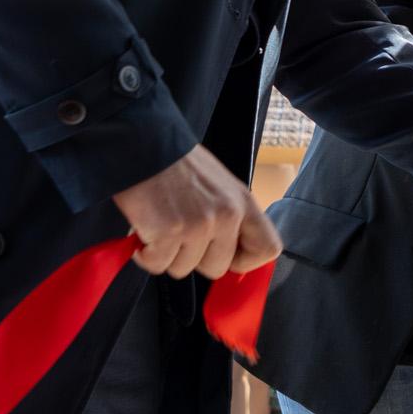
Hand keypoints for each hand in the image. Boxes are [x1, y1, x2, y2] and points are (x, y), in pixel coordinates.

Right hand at [111, 145, 282, 279]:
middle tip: (180, 237)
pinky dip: (146, 255)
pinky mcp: (168, 232)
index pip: (267, 248)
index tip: (227, 258)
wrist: (146, 145)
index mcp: (243, 202)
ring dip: (167, 255)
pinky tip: (145, 233)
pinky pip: (157, 264)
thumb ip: (230, 216)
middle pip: (217, 268)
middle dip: (194, 259)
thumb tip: (230, 255)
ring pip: (183, 269)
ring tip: (160, 227)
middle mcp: (226, 215)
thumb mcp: (220, 185)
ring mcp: (198, 225)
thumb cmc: (178, 165)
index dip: (245, 261)